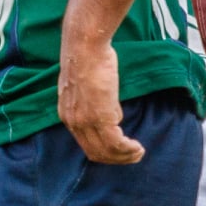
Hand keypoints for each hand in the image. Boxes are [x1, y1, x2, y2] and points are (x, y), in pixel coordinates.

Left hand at [58, 37, 143, 163]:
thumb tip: (113, 117)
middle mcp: (73, 122)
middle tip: (133, 155)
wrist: (85, 46)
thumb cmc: (89, 58)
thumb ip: (97, 103)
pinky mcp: (100, 117)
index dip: (104, 150)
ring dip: (124, 156)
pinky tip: (137, 147)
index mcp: (67, 115)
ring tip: (138, 153)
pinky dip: (128, 149)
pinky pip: (116, 143)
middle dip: (116, 159)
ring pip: (106, 152)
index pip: (85, 143)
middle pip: (95, 153)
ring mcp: (86, 121)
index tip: (119, 149)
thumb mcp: (88, 85)